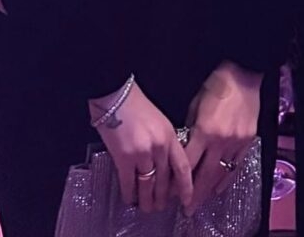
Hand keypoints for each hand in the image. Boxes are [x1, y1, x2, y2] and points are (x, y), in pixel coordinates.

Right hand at [88, 81, 191, 212]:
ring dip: (147, 201)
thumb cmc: (137, 106)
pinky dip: (129, 194)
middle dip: (163, 198)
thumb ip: (166, 143)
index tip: (187, 200)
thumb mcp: (160, 122)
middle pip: (165, 181)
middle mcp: (159, 147)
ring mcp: (142, 154)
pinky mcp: (124, 158)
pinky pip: (129, 183)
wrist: (116, 95)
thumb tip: (166, 168)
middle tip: (160, 207)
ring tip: (146, 207)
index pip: (183, 168)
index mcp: (170, 136)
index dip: (187, 188)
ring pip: (148, 186)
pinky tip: (129, 198)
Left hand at [182, 62, 261, 213]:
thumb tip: (185, 146)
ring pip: (221, 173)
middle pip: (205, 175)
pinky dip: (227, 178)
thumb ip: (190, 128)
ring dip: (210, 189)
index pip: (188, 162)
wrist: (243, 76)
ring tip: (200, 200)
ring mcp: (236, 143)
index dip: (179, 178)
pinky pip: (236, 165)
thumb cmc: (216, 86)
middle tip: (186, 208)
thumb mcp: (195, 105)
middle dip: (194, 194)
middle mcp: (221, 141)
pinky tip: (219, 187)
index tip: (171, 188)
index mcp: (204, 131)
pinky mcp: (248, 141)